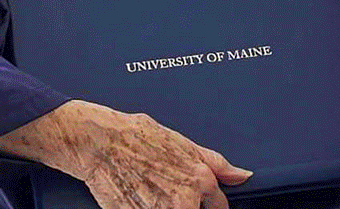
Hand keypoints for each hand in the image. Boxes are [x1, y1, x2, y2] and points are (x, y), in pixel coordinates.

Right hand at [0, 100, 252, 208]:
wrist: (97, 142)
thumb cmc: (135, 137)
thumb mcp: (181, 142)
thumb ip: (215, 163)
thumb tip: (242, 175)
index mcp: (200, 180)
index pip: (218, 208)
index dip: (205, 203)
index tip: (194, 200)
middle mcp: (184, 202)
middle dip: (185, 206)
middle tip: (163, 190)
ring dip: (165, 207)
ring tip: (149, 192)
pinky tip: (138, 199)